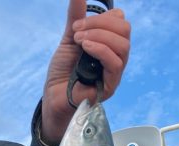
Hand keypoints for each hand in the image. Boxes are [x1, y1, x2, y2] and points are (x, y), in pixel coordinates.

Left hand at [42, 0, 129, 142]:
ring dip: (99, 36)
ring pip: (122, 45)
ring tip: (79, 41)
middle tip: (77, 32)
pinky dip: (100, 50)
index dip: (100, 17)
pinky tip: (86, 48)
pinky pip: (115, 63)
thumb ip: (76, 18)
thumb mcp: (69, 39)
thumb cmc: (63, 71)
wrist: (54, 96)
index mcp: (109, 44)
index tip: (76, 26)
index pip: (119, 21)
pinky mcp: (111, 85)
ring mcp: (115, 72)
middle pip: (124, 30)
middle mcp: (115, 56)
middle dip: (100, 24)